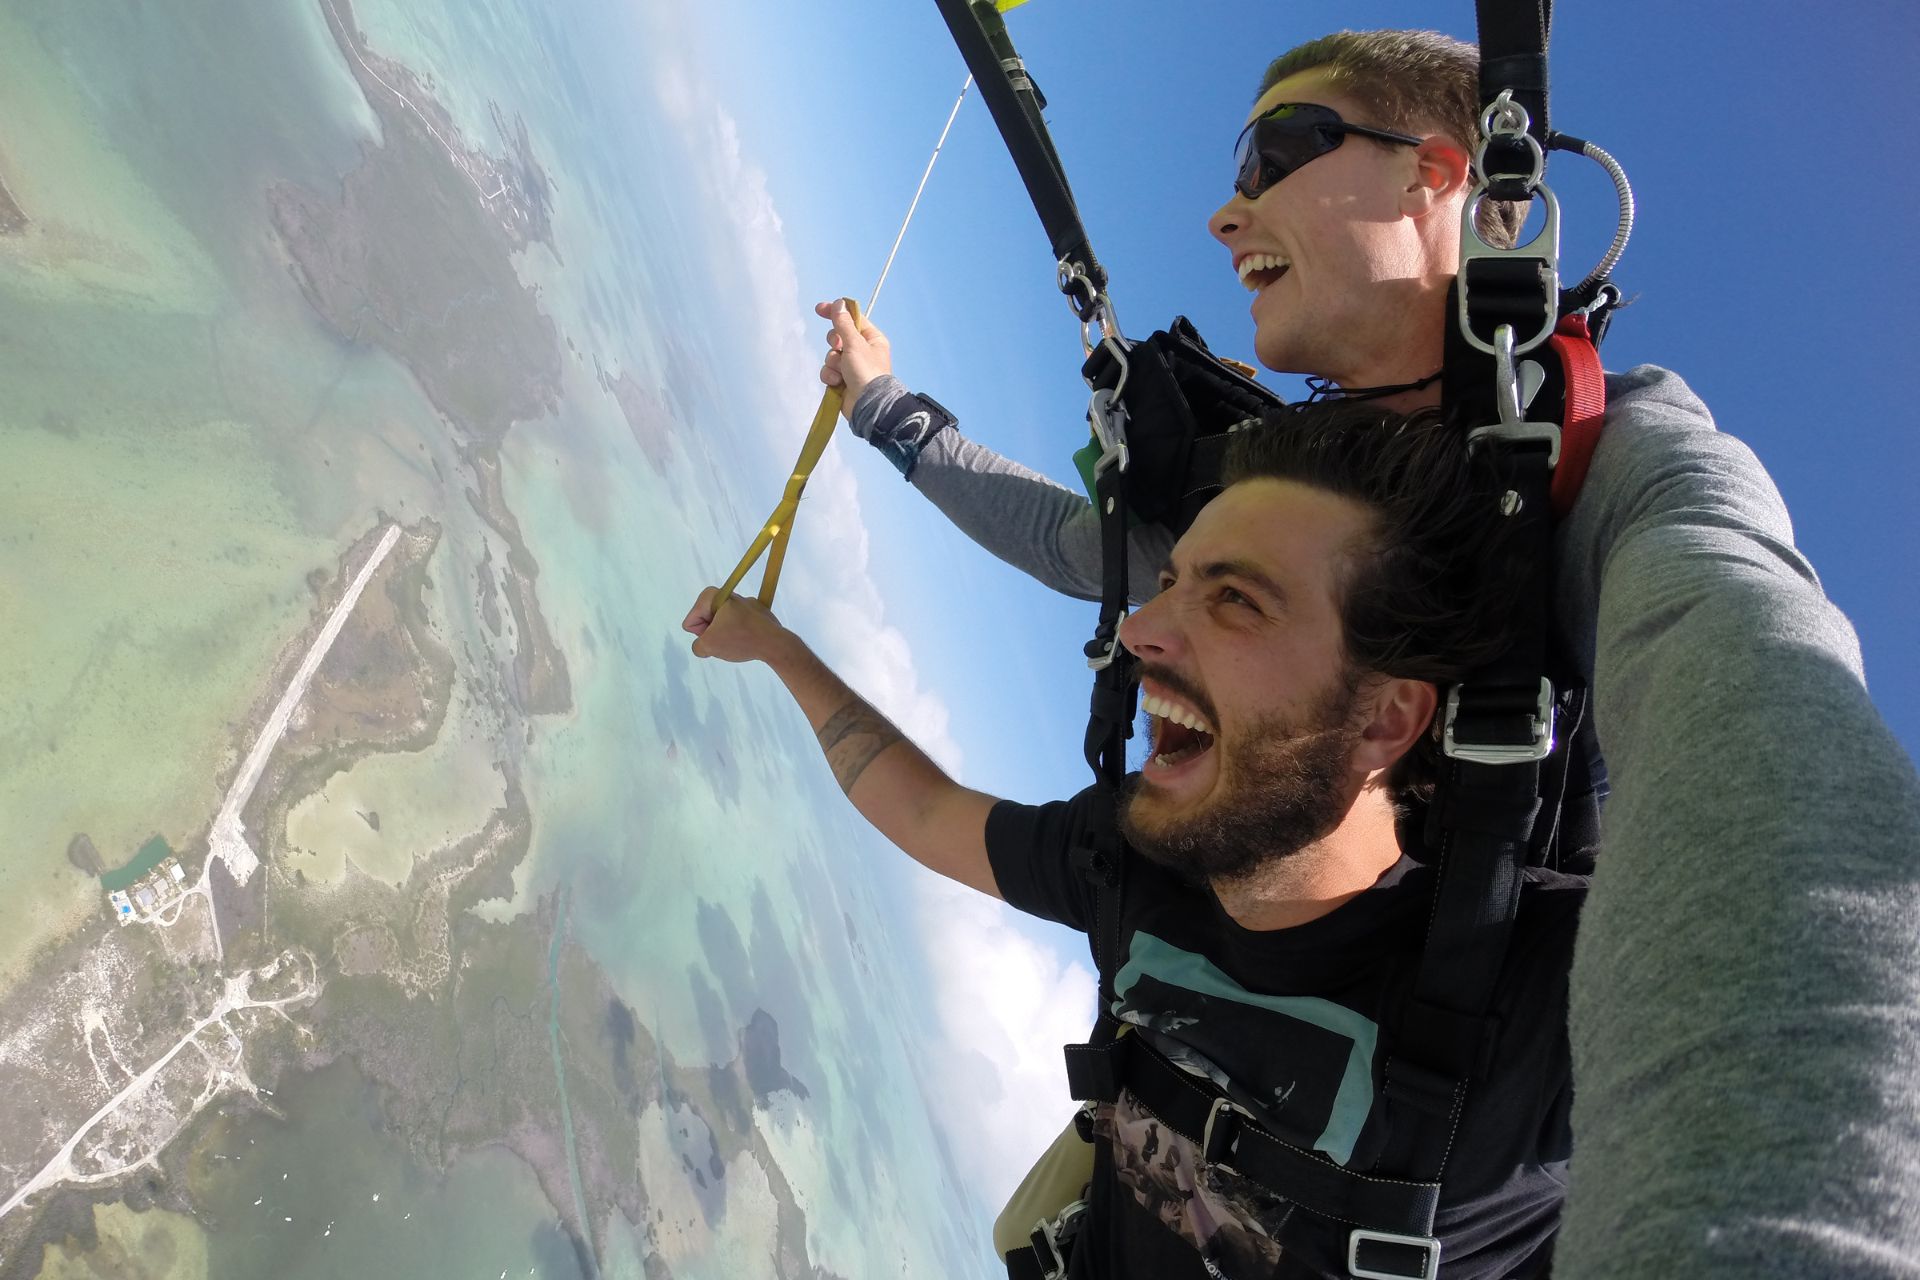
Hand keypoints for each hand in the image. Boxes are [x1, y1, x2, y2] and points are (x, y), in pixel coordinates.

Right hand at [683, 587, 790, 663]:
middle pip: (707, 620)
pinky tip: (748, 641)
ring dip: (726, 634)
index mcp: (715, 596)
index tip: (715, 635)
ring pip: (724, 623)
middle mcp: (730, 595)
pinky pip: (739, 624)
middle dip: (712, 632)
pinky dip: (740, 634)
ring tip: (738, 642)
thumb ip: (698, 646)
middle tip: (725, 640)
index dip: (701, 632)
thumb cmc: (741, 639)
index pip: (691, 619)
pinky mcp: (758, 613)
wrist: (775, 642)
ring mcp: (746, 603)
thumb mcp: (709, 646)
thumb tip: (704, 645)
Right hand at [815, 299, 890, 420]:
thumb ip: (844, 323)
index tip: (820, 309)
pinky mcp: (842, 380)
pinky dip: (830, 376)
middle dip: (835, 344)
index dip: (836, 313)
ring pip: (831, 355)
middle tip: (840, 350)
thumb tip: (839, 304)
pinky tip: (838, 383)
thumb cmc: (866, 372)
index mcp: (871, 339)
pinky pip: (828, 371)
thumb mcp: (855, 343)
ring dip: (833, 363)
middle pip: (838, 337)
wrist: (867, 405)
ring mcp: (851, 366)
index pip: (851, 319)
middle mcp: (862, 351)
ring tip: (842, 373)